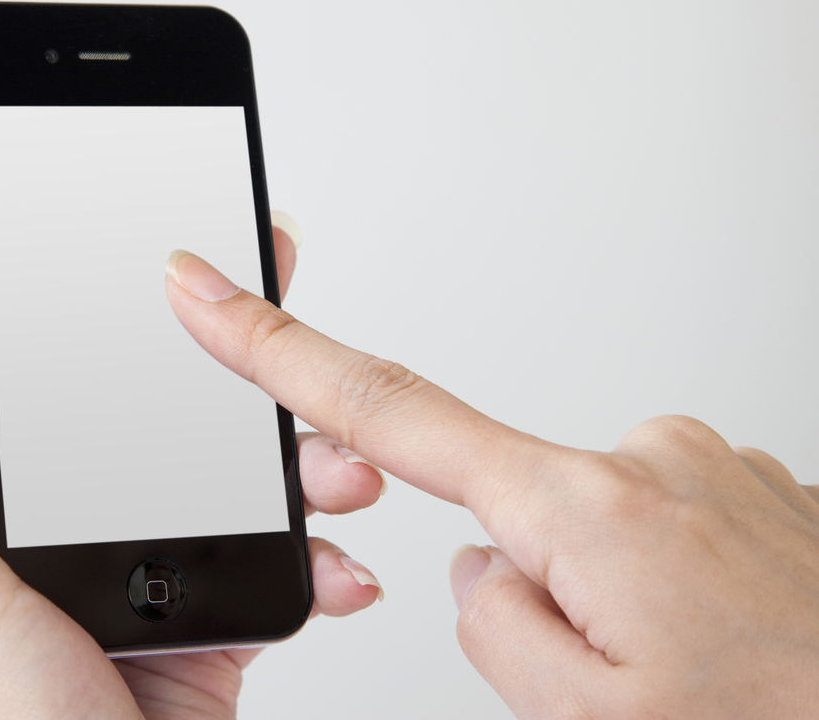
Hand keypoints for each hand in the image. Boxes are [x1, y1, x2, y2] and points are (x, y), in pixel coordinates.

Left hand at [0, 220, 384, 719]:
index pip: (41, 380)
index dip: (100, 312)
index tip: (166, 256)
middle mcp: (59, 539)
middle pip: (152, 419)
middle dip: (230, 382)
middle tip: (283, 338)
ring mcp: (137, 581)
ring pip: (227, 482)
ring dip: (294, 464)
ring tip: (335, 470)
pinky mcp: (204, 626)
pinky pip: (271, 562)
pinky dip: (316, 556)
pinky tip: (334, 560)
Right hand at [164, 250, 818, 718]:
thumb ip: (494, 626)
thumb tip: (482, 565)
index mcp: (588, 509)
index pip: (385, 411)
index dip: (275, 349)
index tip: (207, 290)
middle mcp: (651, 458)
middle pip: (508, 514)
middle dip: (535, 593)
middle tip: (624, 674)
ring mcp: (713, 465)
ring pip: (588, 538)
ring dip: (613, 604)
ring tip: (696, 668)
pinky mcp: (756, 486)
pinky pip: (658, 536)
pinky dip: (670, 592)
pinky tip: (734, 644)